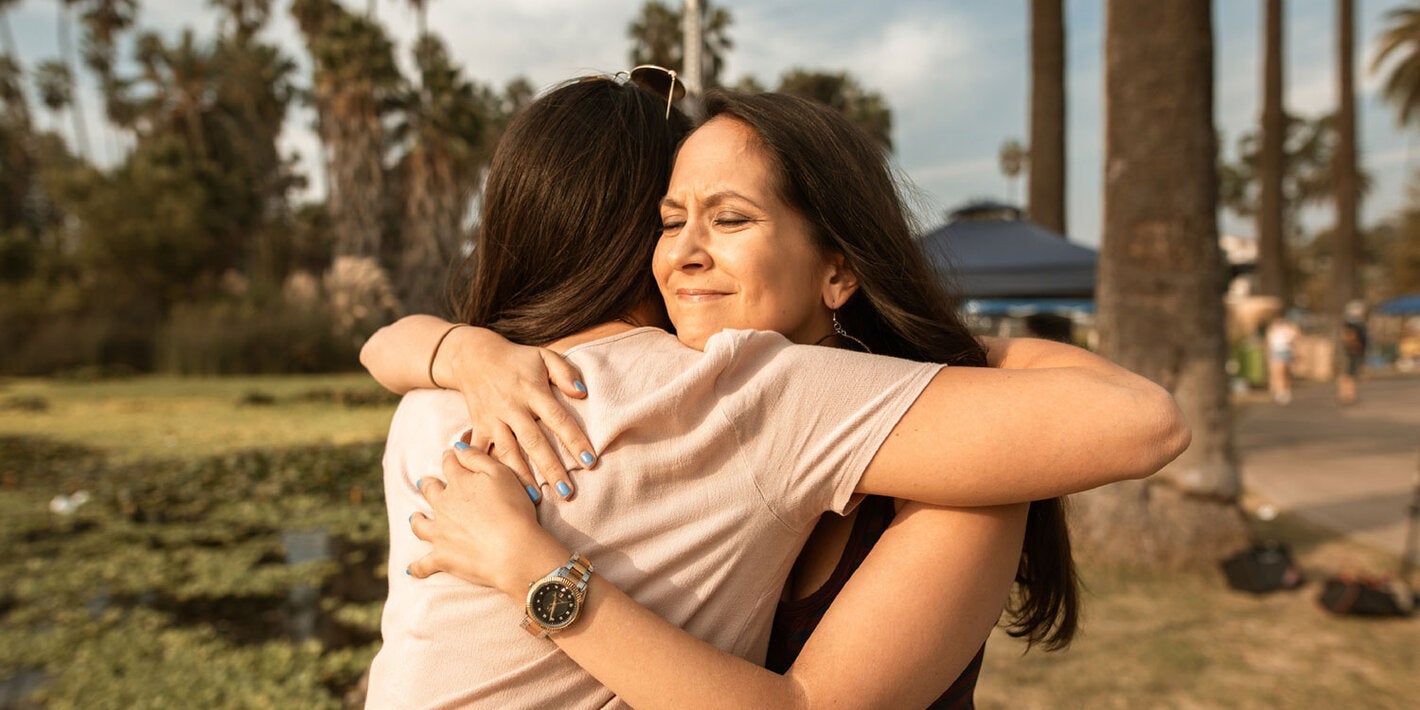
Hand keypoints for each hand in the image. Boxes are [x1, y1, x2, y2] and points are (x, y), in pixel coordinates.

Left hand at [408, 446, 568, 595]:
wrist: (514, 550)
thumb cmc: (513, 509)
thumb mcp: (502, 473)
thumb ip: (477, 458)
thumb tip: (457, 447)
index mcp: (459, 483)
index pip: (450, 464)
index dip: (451, 458)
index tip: (451, 455)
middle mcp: (444, 506)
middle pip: (430, 491)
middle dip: (429, 485)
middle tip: (427, 483)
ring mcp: (440, 533)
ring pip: (420, 524)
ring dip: (418, 519)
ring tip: (416, 518)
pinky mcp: (442, 558)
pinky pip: (423, 565)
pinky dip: (417, 567)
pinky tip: (412, 570)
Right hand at [438, 326, 597, 498]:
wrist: (473, 357)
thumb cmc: (518, 360)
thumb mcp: (544, 356)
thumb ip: (564, 372)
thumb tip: (582, 392)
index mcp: (532, 391)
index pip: (558, 419)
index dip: (574, 440)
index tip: (590, 462)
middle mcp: (512, 408)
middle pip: (534, 442)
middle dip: (551, 468)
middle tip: (567, 492)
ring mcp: (493, 419)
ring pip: (508, 452)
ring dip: (522, 476)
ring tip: (536, 499)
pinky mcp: (478, 427)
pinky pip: (482, 452)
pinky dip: (489, 471)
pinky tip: (499, 490)